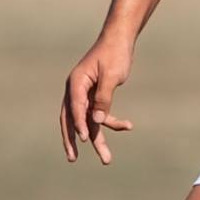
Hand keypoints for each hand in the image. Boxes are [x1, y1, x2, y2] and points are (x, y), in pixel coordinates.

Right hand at [60, 36, 135, 165]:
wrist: (119, 40)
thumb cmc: (115, 55)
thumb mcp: (111, 76)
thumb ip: (103, 98)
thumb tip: (96, 121)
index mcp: (76, 83)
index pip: (74, 107)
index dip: (78, 124)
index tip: (84, 139)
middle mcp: (76, 90)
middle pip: (71, 119)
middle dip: (72, 140)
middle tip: (72, 158)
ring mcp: (84, 94)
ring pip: (87, 121)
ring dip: (97, 139)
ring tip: (107, 159)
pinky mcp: (94, 97)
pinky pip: (99, 114)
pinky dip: (111, 122)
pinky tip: (128, 126)